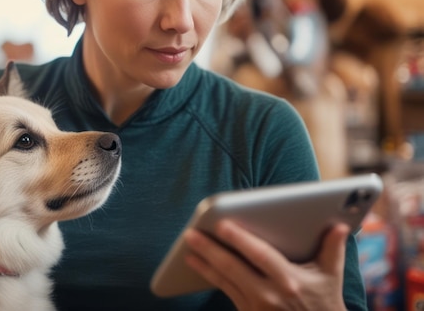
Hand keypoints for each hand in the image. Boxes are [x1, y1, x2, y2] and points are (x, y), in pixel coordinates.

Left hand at [183, 220, 348, 310]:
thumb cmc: (324, 303)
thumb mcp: (331, 278)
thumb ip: (333, 249)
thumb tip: (340, 225)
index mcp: (290, 281)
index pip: (260, 256)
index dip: (240, 239)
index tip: (221, 224)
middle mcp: (270, 295)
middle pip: (233, 268)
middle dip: (210, 250)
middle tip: (191, 233)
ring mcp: (256, 307)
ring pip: (224, 281)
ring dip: (203, 263)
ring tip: (187, 247)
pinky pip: (225, 291)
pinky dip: (210, 276)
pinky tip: (197, 264)